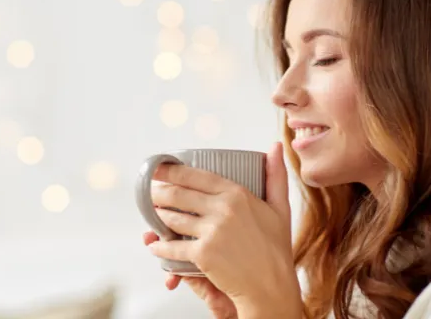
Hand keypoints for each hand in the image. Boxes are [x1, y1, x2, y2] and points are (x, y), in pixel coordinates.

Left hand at [147, 142, 302, 317]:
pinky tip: (154, 245)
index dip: (173, 171)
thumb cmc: (276, 248)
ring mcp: (212, 231)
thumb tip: (276, 145)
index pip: (197, 176)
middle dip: (158, 191)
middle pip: (179, 194)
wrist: (272, 285)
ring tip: (152, 212)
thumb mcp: (280, 208)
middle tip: (149, 190)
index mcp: (237, 194)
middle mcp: (222, 209)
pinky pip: (173, 247)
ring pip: (173, 218)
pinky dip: (160, 247)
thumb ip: (276, 176)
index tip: (159, 168)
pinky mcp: (203, 254)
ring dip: (157, 215)